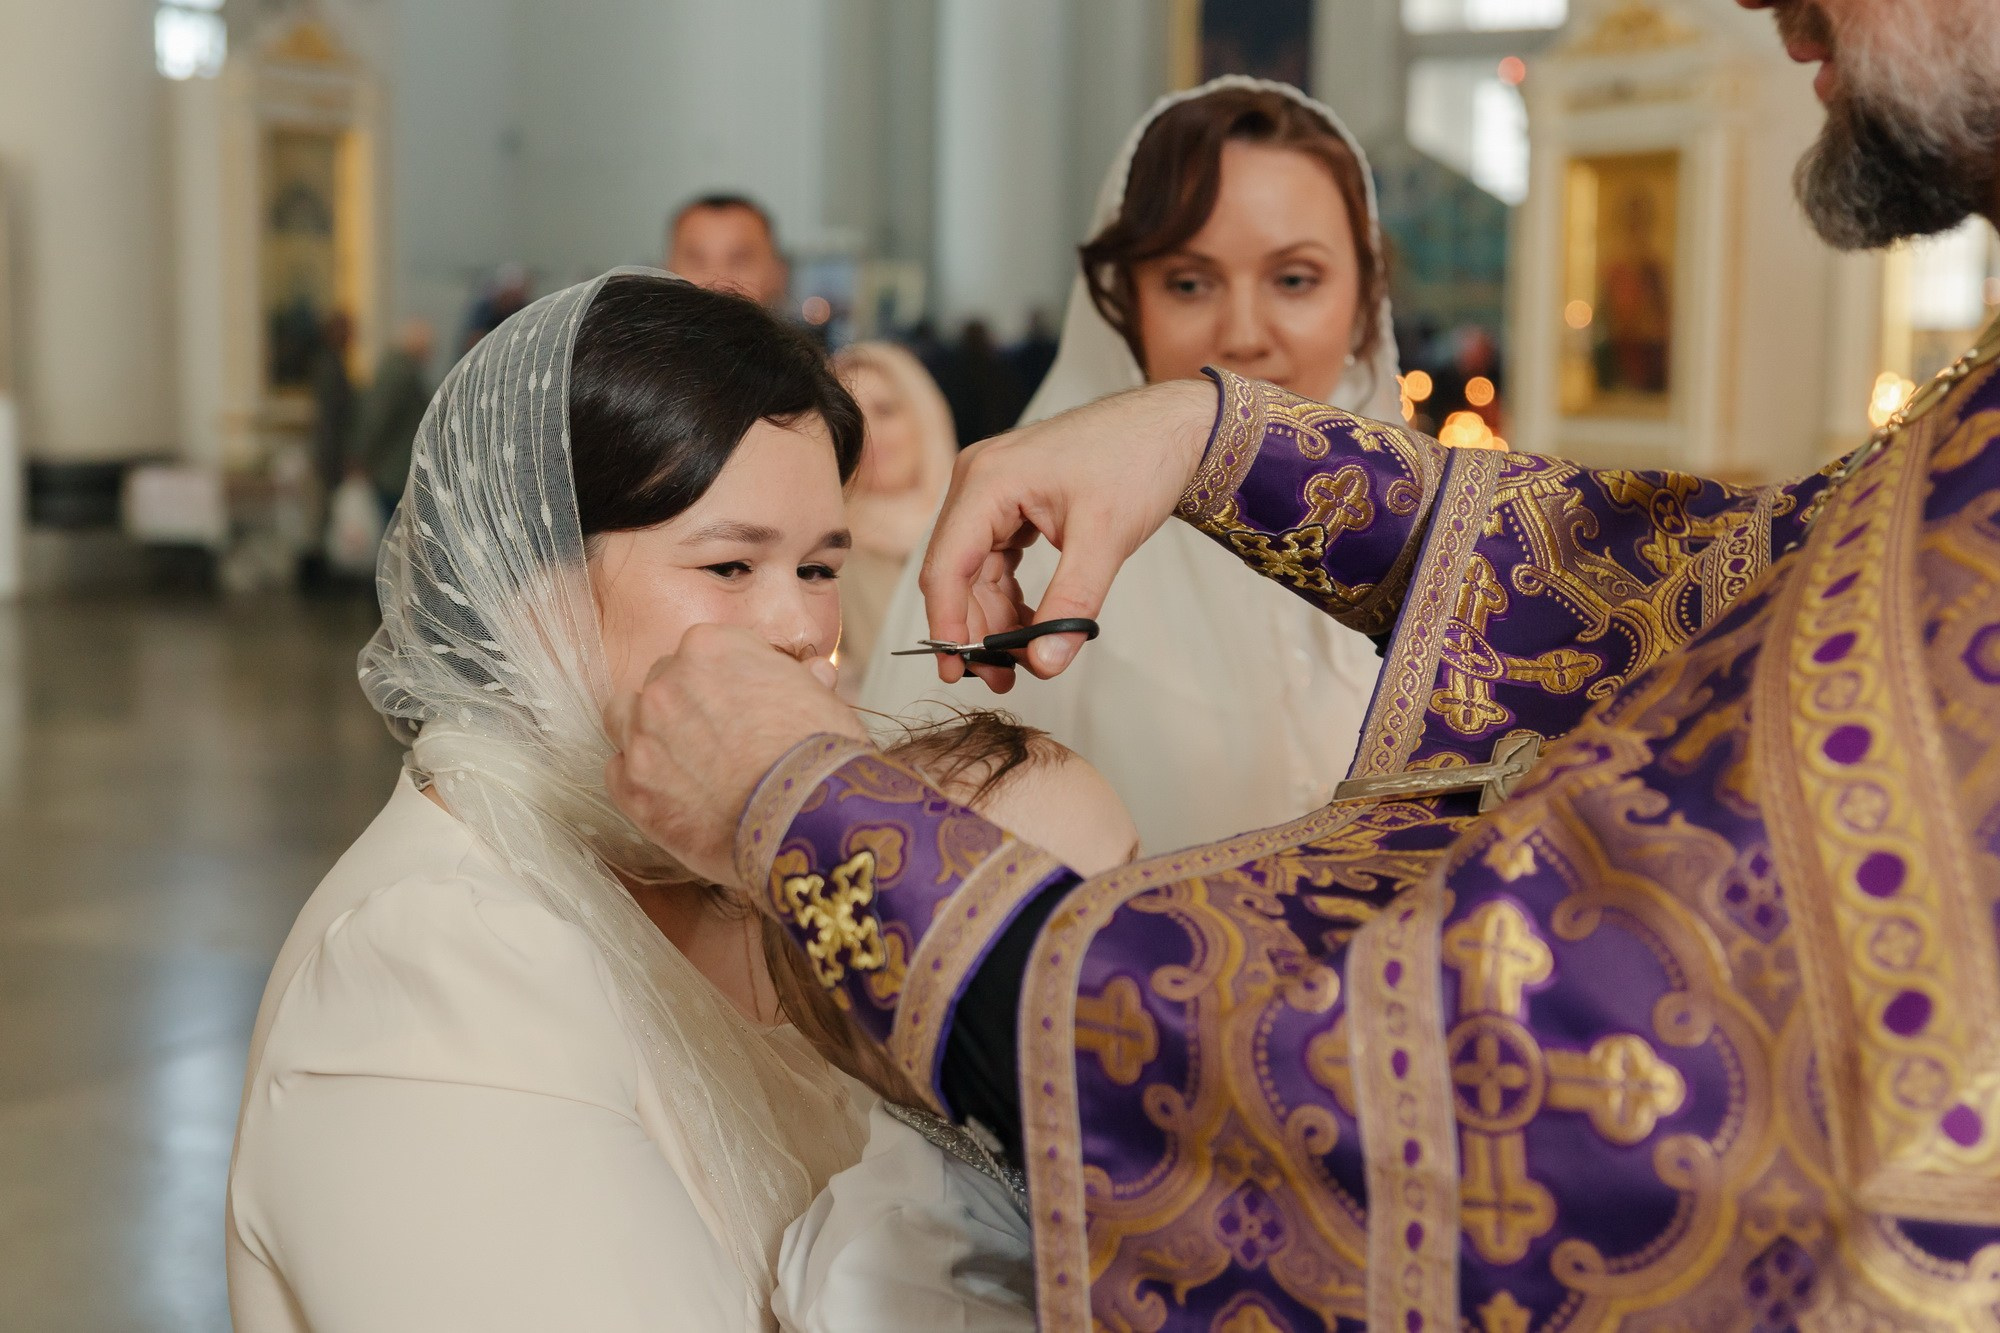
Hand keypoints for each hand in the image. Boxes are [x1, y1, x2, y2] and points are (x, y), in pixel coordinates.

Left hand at [603, 624, 868, 887]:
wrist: (806, 818)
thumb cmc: (821, 758)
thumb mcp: (822, 703)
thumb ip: (801, 681)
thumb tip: (813, 674)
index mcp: (711, 648)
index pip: (705, 651)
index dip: (727, 679)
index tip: (742, 701)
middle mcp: (667, 683)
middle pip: (664, 681)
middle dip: (686, 704)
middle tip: (717, 737)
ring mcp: (643, 736)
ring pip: (624, 717)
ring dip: (647, 731)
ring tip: (682, 761)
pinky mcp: (633, 788)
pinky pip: (618, 772)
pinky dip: (640, 781)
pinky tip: (673, 795)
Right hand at [918, 377, 1217, 687]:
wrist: (1172, 428)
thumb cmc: (1139, 461)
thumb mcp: (1105, 541)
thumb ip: (1072, 606)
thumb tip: (1043, 665)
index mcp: (987, 480)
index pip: (947, 566)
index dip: (948, 623)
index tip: (959, 672)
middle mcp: (978, 480)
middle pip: (956, 571)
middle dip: (976, 627)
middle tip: (1002, 676)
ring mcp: (992, 489)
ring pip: (976, 569)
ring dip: (994, 616)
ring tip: (1023, 657)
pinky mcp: (1011, 499)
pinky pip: (996, 557)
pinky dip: (1010, 594)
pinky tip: (1032, 623)